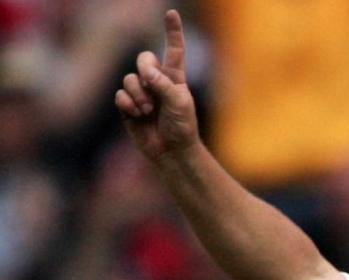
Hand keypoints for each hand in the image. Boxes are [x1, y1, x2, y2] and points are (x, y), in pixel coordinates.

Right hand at [114, 9, 197, 160]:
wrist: (172, 152)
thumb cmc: (182, 127)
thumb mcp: (179, 103)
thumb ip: (164, 84)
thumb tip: (145, 72)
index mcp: (175, 77)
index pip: (174, 50)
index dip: (173, 32)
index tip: (171, 13)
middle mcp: (157, 81)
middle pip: (143, 58)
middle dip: (145, 69)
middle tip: (152, 86)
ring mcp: (141, 93)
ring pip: (129, 78)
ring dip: (138, 95)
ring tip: (149, 111)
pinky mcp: (128, 106)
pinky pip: (120, 94)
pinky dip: (128, 104)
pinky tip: (137, 115)